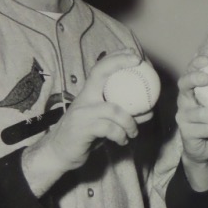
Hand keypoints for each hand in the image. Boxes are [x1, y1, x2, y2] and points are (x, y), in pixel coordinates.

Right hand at [22, 49, 141, 194]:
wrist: (58, 154)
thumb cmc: (84, 137)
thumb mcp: (104, 123)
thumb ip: (123, 115)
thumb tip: (149, 110)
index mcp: (88, 94)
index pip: (100, 69)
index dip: (116, 58)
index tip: (134, 53)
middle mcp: (84, 99)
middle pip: (100, 74)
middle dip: (119, 63)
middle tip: (139, 62)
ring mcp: (81, 113)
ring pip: (113, 109)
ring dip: (130, 122)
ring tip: (134, 132)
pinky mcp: (81, 129)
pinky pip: (109, 128)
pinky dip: (120, 135)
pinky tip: (123, 141)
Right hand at [176, 56, 207, 189]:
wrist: (207, 151)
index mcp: (193, 93)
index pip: (190, 74)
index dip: (195, 65)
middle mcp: (183, 102)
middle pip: (183, 86)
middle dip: (194, 79)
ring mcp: (182, 118)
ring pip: (202, 114)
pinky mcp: (185, 133)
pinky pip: (206, 129)